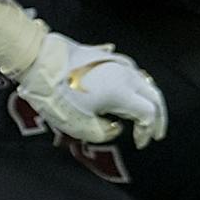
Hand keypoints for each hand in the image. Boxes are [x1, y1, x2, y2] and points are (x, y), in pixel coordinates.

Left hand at [16, 31, 168, 147]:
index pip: (149, 114)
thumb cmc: (57, 94)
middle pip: (154, 96)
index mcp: (123, 92)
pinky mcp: (107, 56)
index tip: (140, 143)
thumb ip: (104, 133)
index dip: (147, 131)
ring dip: (147, 101)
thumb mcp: (80, 126)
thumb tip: (116, 127)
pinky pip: (132, 73)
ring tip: (142, 116)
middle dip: (158, 117)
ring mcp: (118, 62)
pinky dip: (136, 89)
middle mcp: (126, 75)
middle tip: (156, 133)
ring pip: (144, 83)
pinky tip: (130, 95)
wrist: (40, 61)